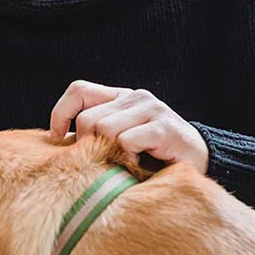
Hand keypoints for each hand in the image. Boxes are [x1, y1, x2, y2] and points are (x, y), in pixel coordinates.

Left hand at [50, 81, 208, 174]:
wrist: (199, 164)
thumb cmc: (152, 156)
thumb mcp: (117, 140)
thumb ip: (93, 133)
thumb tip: (56, 140)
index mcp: (120, 96)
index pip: (78, 90)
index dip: (61, 112)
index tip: (57, 137)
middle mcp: (135, 96)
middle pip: (87, 118)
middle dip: (88, 145)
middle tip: (104, 162)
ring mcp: (152, 109)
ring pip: (104, 129)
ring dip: (111, 153)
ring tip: (126, 163)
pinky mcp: (164, 127)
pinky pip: (127, 141)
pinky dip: (129, 159)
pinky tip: (141, 165)